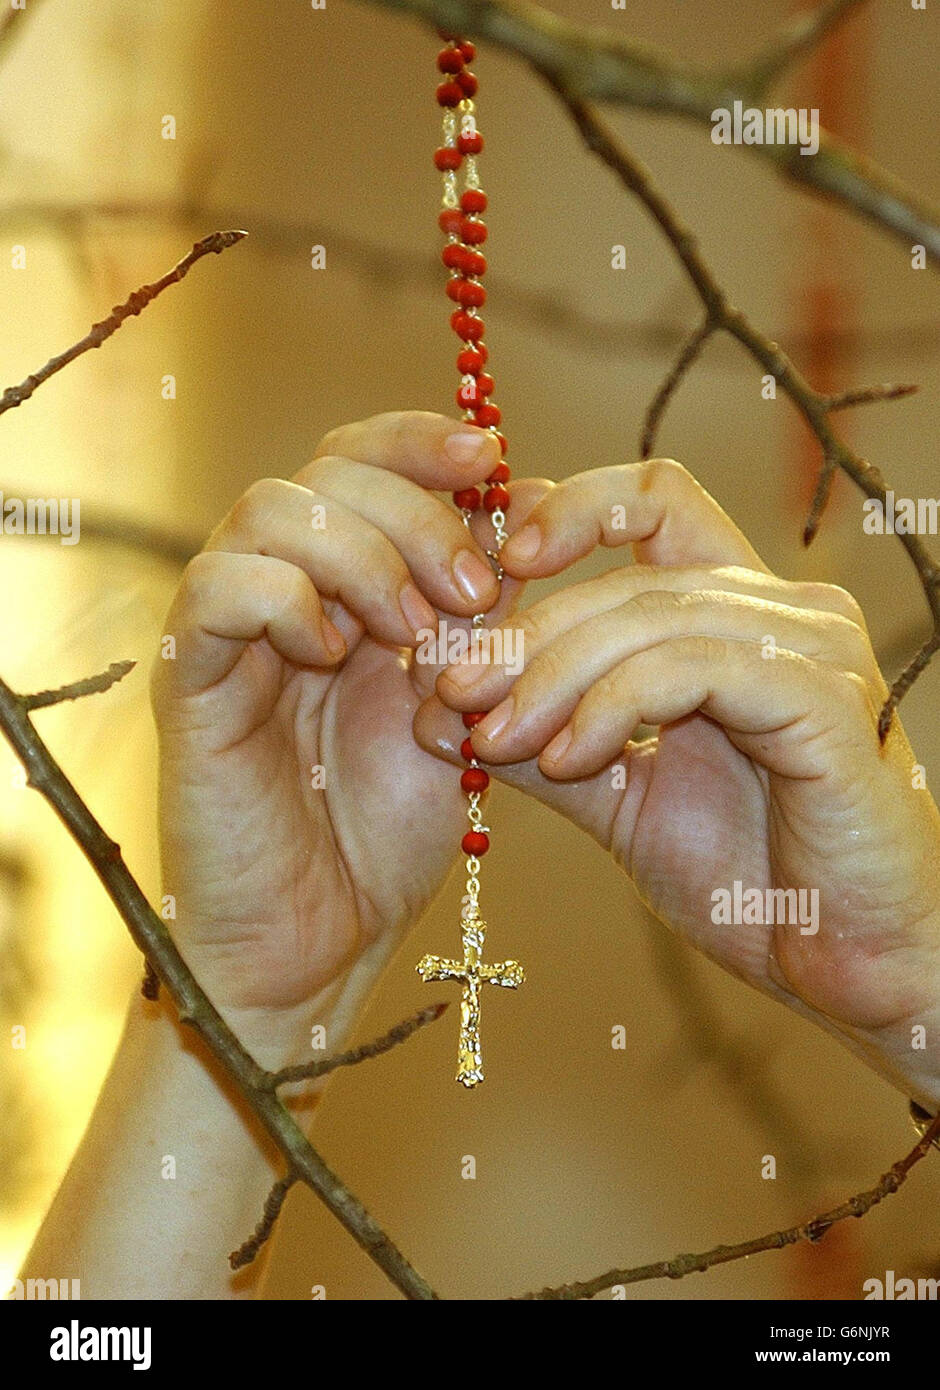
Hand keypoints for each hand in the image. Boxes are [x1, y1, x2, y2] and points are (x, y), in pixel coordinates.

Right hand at [150, 411, 539, 1060]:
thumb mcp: (460, 705)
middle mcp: (281, 589)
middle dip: (415, 511)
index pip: (364, 461)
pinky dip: (286, 598)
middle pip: (325, 471)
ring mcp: (228, 629)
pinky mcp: (188, 678)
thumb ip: (484, 614)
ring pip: (269, 510)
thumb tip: (529, 502)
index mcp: (343, 584)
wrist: (321, 935)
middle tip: (475, 586)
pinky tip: (334, 651)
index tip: (495, 458)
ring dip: (361, 554)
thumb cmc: (386, 830)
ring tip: (413, 630)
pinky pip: (216, 588)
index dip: (424, 442)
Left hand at [417, 458, 939, 1106]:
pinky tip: (566, 758)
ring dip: (553, 674)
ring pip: (652, 615)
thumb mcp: (620, 798)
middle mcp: (784, 611)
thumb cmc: (750, 881)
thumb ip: (542, 743)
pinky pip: (692, 669)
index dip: (565, 511)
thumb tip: (438, 711)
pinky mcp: (824, 701)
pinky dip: (614, 705)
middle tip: (450, 690)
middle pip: (628, 575)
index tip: (489, 575)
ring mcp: (812, 648)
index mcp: (740, 615)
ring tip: (491, 735)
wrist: (852, 969)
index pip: (653, 502)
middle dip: (523, 631)